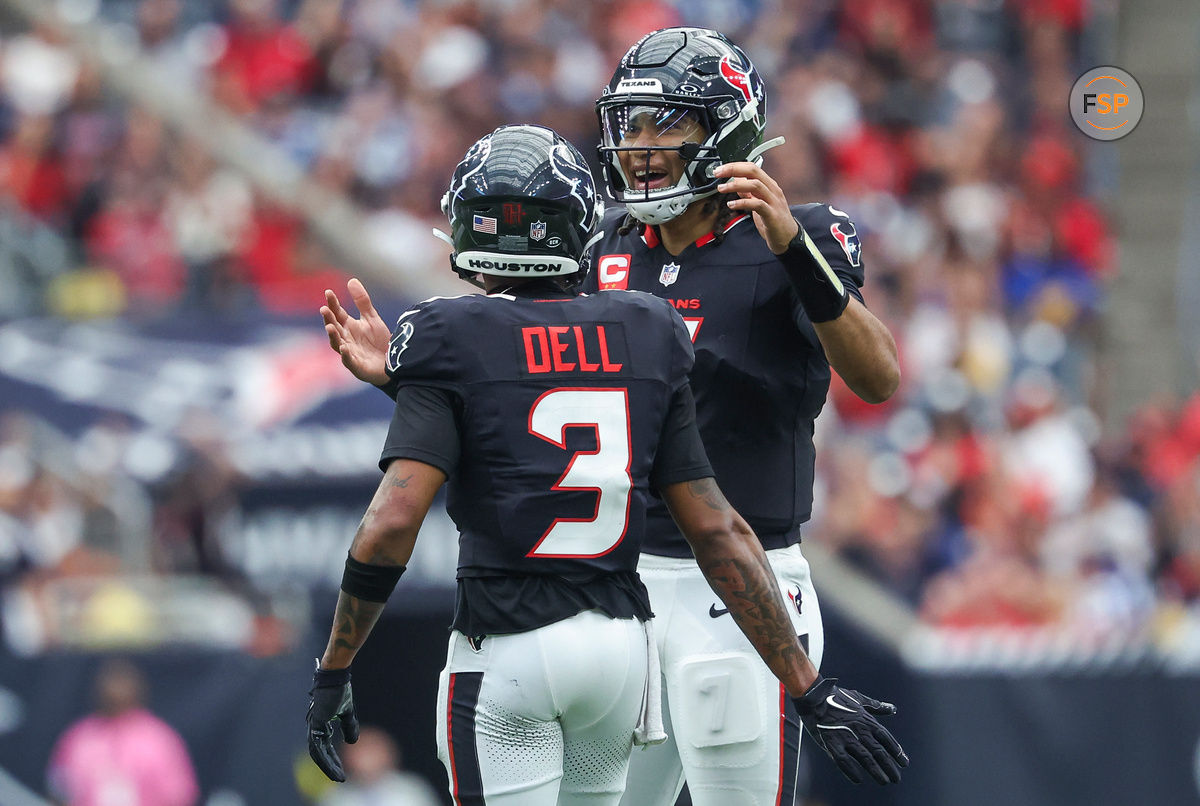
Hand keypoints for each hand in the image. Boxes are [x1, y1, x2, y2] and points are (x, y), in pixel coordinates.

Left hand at [307, 664, 358, 781]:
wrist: (336, 678)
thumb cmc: (340, 691)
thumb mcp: (347, 713)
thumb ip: (349, 727)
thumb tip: (352, 742)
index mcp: (321, 725)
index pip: (325, 748)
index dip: (332, 760)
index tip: (340, 772)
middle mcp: (315, 727)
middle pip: (320, 754)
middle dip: (330, 767)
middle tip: (340, 778)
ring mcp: (314, 726)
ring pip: (318, 753)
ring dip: (328, 767)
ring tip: (338, 777)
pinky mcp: (316, 724)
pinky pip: (318, 746)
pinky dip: (326, 758)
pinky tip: (333, 766)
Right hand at [321, 278, 390, 385]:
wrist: (393, 363)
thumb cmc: (379, 341)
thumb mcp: (371, 318)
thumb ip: (362, 301)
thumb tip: (351, 280)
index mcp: (348, 327)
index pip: (337, 313)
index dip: (333, 303)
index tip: (329, 292)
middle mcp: (346, 339)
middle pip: (334, 328)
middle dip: (329, 319)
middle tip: (324, 309)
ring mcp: (350, 353)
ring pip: (337, 344)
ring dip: (333, 336)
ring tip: (330, 327)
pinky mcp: (358, 367)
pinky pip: (349, 361)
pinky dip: (346, 355)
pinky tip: (345, 348)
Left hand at [714, 162, 798, 253]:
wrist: (788, 238)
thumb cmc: (774, 221)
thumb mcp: (759, 203)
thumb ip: (749, 192)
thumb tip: (736, 182)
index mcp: (769, 185)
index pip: (752, 168)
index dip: (735, 166)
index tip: (720, 169)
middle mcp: (772, 190)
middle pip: (754, 171)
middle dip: (734, 169)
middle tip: (718, 173)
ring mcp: (774, 202)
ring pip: (755, 185)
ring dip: (735, 185)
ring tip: (721, 188)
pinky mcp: (772, 215)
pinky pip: (757, 204)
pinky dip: (742, 203)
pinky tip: (731, 205)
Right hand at [793, 676, 907, 784]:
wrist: (813, 695)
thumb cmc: (836, 696)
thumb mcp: (859, 699)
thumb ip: (876, 706)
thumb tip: (892, 709)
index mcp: (866, 719)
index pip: (886, 738)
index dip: (896, 751)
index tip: (904, 763)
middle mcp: (858, 729)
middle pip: (878, 750)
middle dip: (889, 766)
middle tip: (896, 778)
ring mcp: (845, 736)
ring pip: (864, 757)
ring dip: (875, 770)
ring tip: (884, 781)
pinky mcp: (830, 742)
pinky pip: (842, 760)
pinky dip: (850, 770)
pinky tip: (858, 779)